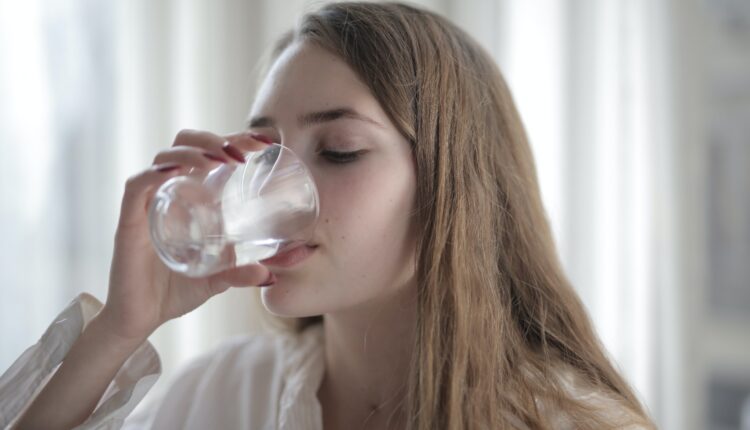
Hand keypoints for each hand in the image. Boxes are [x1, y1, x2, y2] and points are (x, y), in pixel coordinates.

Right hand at [100, 130, 272, 342]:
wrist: (140, 319)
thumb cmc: (175, 291)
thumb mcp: (218, 279)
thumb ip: (242, 273)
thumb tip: (271, 275)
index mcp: (190, 196)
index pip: (210, 153)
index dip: (235, 139)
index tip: (264, 142)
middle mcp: (169, 192)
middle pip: (185, 143)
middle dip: (213, 138)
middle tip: (242, 153)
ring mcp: (148, 204)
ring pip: (164, 157)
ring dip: (193, 151)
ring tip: (219, 160)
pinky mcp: (129, 221)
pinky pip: (137, 186)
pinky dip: (155, 173)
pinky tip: (176, 172)